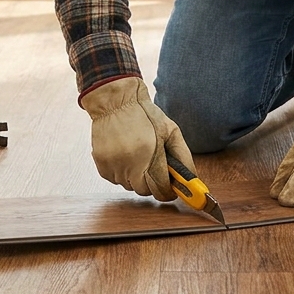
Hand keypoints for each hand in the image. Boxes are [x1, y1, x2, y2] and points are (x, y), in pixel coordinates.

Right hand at [80, 77, 192, 201]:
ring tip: (138, 156)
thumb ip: (183, 157)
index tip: (171, 187)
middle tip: (154, 166)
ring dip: (136, 177)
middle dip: (152, 183)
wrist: (115, 102)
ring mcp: (113, 165)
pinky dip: (122, 173)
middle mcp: (129, 163)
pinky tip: (125, 156)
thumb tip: (191, 180)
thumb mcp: (171, 131)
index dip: (168, 190)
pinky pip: (116, 180)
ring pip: (130, 186)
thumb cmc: (144, 114)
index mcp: (150, 154)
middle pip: (145, 191)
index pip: (161, 189)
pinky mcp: (102, 165)